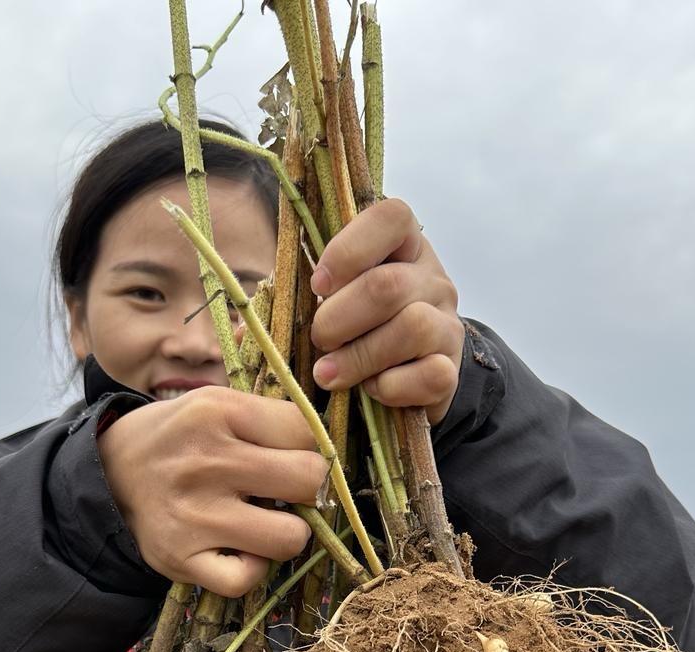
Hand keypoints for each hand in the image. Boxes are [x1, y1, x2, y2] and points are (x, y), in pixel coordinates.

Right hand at [98, 387, 327, 596]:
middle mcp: (207, 461)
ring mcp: (194, 515)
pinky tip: (241, 551)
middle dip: (308, 489)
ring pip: (290, 538)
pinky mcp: (181, 559)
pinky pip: (247, 579)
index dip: (308, 447)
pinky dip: (251, 569)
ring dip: (286, 533)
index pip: (306, 432)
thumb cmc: (176, 440)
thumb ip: (268, 417)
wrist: (107, 476)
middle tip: (285, 492)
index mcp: (217, 412)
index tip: (290, 456)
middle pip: (309, 480)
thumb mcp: (212, 403)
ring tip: (265, 523)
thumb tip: (329, 450)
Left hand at [309, 198, 463, 424]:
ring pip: (410, 327)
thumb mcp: (330, 306)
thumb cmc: (360, 333)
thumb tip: (243, 330)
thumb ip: (293, 305)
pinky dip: (390, 387)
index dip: (348, 249)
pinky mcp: (450, 371)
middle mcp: (432, 279)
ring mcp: (446, 325)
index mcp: (402, 248)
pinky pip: (429, 375)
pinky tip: (371, 391)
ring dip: (359, 356)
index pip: (390, 217)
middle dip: (339, 318)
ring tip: (329, 374)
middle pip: (387, 285)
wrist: (412, 379)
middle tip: (319, 340)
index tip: (317, 285)